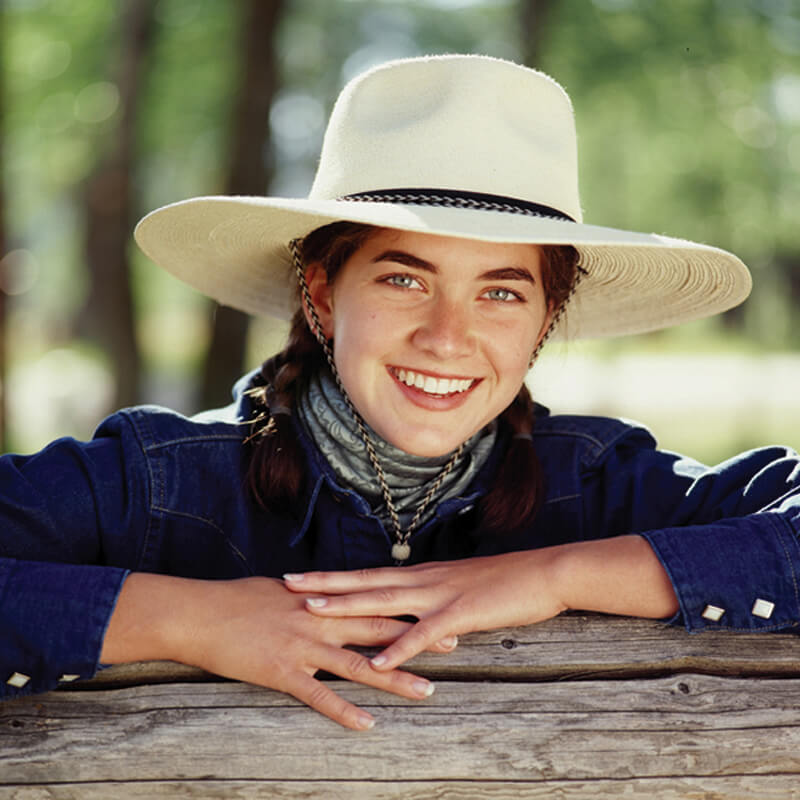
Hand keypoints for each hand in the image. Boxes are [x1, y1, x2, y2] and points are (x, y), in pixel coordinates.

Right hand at [103, 574, 446, 730]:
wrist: (200, 613)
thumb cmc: (239, 600)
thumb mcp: (283, 592)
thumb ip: (313, 597)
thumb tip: (333, 596)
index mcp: (321, 598)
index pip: (373, 601)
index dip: (407, 606)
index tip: (437, 609)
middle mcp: (319, 619)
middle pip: (378, 629)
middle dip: (416, 637)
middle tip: (452, 645)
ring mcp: (303, 647)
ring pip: (359, 665)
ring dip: (395, 680)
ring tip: (428, 690)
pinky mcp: (283, 672)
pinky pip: (320, 696)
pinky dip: (345, 712)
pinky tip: (368, 725)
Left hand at [284, 536, 677, 672]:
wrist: (543, 573)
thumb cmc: (503, 582)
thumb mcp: (460, 586)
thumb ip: (432, 596)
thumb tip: (410, 606)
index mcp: (422, 575)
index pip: (369, 574)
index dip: (334, 575)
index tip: (302, 576)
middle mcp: (423, 580)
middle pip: (365, 581)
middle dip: (325, 583)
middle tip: (288, 583)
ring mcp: (440, 595)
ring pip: (384, 601)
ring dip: (348, 606)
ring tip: (313, 611)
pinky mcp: (461, 614)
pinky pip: (423, 634)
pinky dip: (398, 647)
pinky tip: (377, 661)